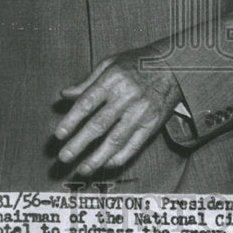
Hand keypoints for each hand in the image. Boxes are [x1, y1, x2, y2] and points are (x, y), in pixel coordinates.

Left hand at [55, 48, 181, 174]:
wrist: (173, 67)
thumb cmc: (136, 64)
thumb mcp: (110, 64)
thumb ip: (87, 82)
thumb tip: (65, 95)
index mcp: (112, 79)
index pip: (87, 103)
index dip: (71, 121)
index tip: (59, 135)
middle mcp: (126, 96)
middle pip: (99, 124)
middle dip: (79, 143)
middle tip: (64, 157)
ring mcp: (141, 112)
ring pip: (116, 139)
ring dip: (97, 157)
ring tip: (83, 169)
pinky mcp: (152, 124)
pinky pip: (134, 145)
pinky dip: (120, 157)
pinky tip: (107, 164)